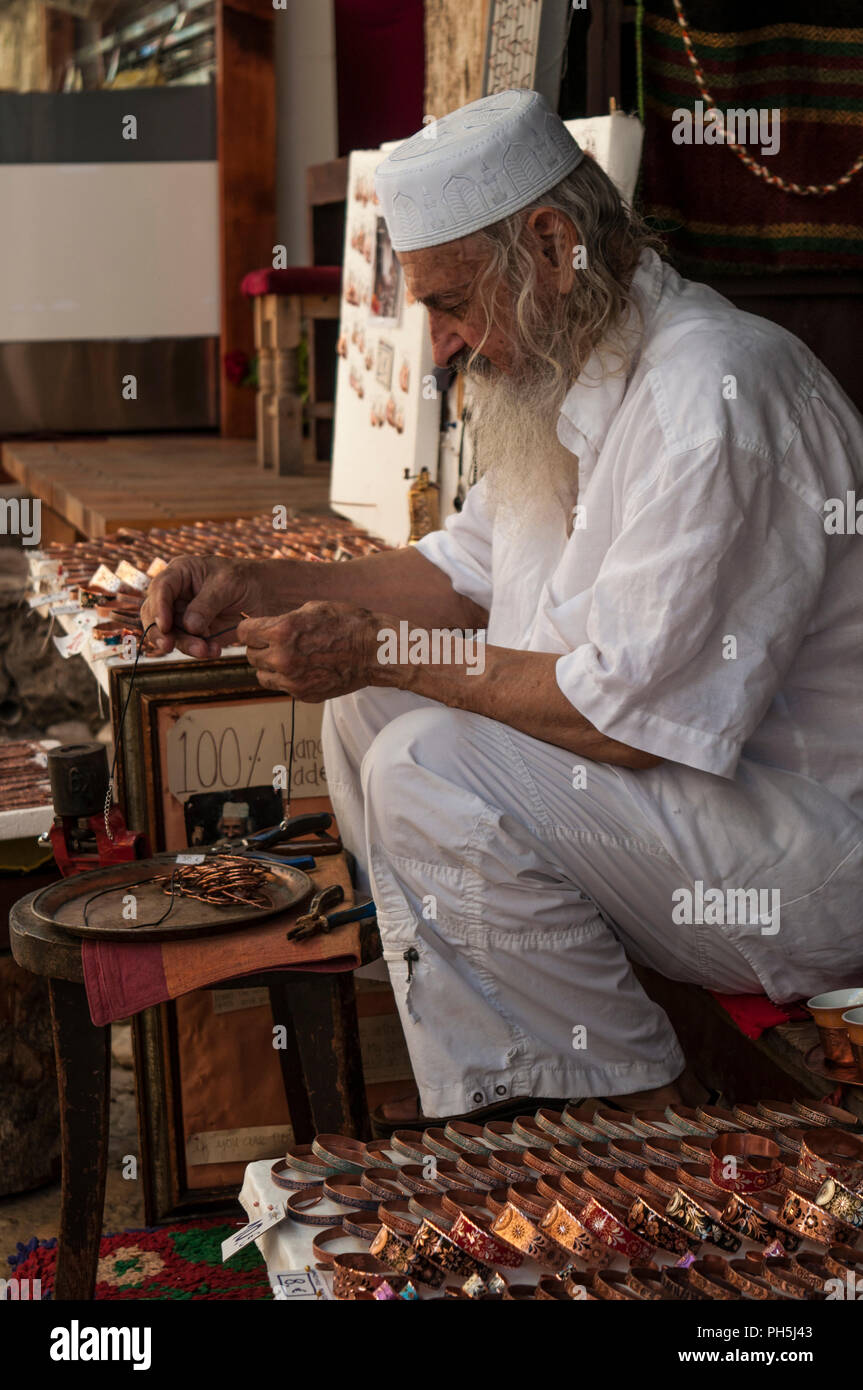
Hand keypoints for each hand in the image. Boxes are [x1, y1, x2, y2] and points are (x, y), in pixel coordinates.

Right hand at [140, 557, 270, 657]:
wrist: (267, 594)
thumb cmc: (245, 579)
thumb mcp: (228, 584)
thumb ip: (207, 604)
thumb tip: (189, 626)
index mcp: (180, 574)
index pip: (160, 588)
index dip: (158, 607)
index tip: (165, 626)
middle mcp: (177, 595)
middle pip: (157, 615)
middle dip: (163, 633)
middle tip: (169, 647)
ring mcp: (185, 615)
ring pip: (172, 634)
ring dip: (186, 645)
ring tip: (206, 651)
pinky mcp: (196, 633)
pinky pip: (190, 644)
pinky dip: (200, 650)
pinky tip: (214, 651)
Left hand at [239, 600, 385, 701]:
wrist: (374, 651)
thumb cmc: (346, 623)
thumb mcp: (311, 608)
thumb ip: (281, 619)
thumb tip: (261, 627)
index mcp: (281, 632)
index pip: (243, 632)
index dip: (251, 628)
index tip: (258, 628)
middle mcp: (282, 659)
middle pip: (250, 654)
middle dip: (260, 646)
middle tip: (276, 642)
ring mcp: (292, 680)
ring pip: (261, 674)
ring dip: (269, 665)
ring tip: (289, 656)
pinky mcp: (303, 695)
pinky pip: (281, 687)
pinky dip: (287, 678)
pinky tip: (304, 667)